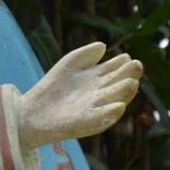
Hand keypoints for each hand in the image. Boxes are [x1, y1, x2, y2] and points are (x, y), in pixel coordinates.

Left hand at [17, 42, 141, 150]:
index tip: (126, 57)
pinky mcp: (85, 123)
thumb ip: (85, 54)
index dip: (123, 64)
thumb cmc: (53, 87)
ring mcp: (95, 109)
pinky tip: (118, 106)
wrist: (33, 111)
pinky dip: (110, 113)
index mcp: (99, 79)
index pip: (117, 70)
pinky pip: (101, 119)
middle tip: (135, 66)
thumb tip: (103, 46)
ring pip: (114, 100)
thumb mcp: (69, 64)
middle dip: (129, 75)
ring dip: (123, 92)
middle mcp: (101, 94)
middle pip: (120, 84)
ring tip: (131, 83)